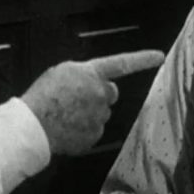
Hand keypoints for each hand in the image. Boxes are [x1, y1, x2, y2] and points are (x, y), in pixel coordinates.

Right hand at [21, 50, 164, 154]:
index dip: (142, 59)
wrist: (34, 123)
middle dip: (100, 94)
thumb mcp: (63, 71)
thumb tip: (91, 81)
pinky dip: (83, 130)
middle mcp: (101, 94)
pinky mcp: (94, 136)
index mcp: (92, 74)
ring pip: (101, 113)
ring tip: (66, 114)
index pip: (123, 63)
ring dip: (90, 113)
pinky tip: (67, 127)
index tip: (159, 57)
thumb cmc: (44, 95)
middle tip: (78, 99)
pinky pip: (93, 131)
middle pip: (110, 92)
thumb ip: (84, 74)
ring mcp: (100, 116)